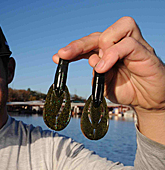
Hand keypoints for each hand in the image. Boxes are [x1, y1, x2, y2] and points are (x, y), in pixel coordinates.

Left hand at [53, 16, 164, 143]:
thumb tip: (92, 61)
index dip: (73, 49)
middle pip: (99, 34)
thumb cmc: (129, 91)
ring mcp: (135, 47)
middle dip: (78, 44)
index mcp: (108, 52)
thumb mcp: (106, 86)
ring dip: (101, 45)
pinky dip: (113, 54)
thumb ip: (98, 75)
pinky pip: (128, 44)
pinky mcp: (146, 53)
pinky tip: (104, 68)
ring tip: (96, 66)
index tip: (57, 58)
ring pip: (118, 28)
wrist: (150, 103)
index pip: (89, 44)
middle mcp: (121, 45)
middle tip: (63, 55)